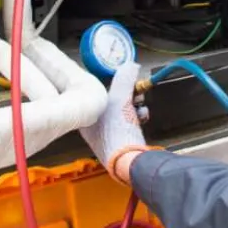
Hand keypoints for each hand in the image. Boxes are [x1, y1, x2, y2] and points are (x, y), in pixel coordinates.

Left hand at [79, 61, 148, 179]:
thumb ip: (124, 79)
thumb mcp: (121, 99)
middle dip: (125, 93)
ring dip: (133, 104)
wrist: (133, 162)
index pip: (92, 92)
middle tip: (132, 90)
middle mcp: (93, 126)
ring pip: (120, 110)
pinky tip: (142, 116)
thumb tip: (130, 65)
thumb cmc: (118, 135)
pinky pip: (129, 120)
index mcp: (85, 116)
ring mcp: (107, 135)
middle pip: (109, 100)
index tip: (117, 76)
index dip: (105, 82)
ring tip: (138, 104)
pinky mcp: (122, 140)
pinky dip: (137, 115)